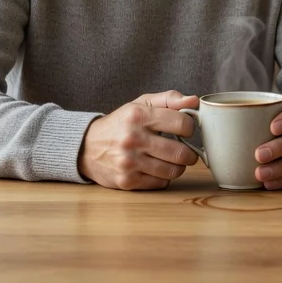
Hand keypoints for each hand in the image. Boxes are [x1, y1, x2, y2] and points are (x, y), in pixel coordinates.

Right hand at [77, 91, 200, 189]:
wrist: (87, 147)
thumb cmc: (121, 123)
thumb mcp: (141, 103)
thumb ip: (169, 99)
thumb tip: (194, 100)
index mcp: (139, 116)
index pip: (182, 124)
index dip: (190, 127)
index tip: (186, 130)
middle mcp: (133, 139)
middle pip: (180, 153)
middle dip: (189, 153)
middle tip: (186, 150)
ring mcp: (129, 162)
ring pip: (173, 170)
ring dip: (178, 166)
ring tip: (173, 159)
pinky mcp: (127, 181)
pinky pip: (160, 183)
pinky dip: (164, 177)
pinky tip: (157, 168)